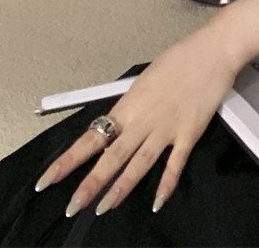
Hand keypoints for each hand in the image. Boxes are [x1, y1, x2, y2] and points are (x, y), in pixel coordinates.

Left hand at [34, 30, 235, 216]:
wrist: (211, 51)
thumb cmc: (179, 59)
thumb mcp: (144, 80)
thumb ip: (131, 106)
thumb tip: (120, 123)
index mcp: (128, 105)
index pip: (91, 138)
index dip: (68, 161)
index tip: (47, 180)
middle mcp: (143, 120)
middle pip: (112, 157)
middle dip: (90, 184)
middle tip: (73, 206)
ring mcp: (166, 128)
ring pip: (139, 163)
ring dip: (121, 187)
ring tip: (105, 207)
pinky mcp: (189, 133)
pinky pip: (175, 163)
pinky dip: (166, 184)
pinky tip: (157, 201)